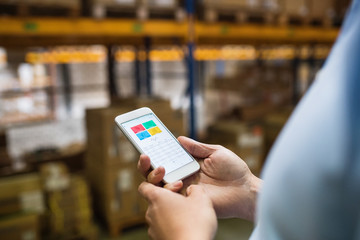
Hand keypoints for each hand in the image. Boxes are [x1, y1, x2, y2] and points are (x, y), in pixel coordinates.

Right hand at [138, 136, 261, 220]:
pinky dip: (168, 189)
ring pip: (158, 184)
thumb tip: (179, 139)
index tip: (146, 141)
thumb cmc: (234, 170)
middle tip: (145, 155)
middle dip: (146, 164)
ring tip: (162, 168)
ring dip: (155, 175)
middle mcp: (183, 176)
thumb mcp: (216, 152)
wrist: (245, 190)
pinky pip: (170, 197)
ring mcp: (184, 189)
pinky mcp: (187, 201)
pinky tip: (177, 182)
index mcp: (188, 163)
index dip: (155, 150)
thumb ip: (198, 147)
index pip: (167, 156)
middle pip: (157, 171)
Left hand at [138, 182, 216, 239]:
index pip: (144, 186)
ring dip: (170, 213)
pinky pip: (163, 228)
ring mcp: (153, 228)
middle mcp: (151, 212)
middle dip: (168, 199)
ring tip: (187, 216)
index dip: (153, 182)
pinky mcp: (158, 239)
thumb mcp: (201, 199)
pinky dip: (171, 226)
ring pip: (159, 215)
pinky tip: (185, 228)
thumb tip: (192, 189)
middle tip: (185, 199)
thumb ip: (195, 189)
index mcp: (157, 197)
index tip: (167, 183)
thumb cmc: (194, 224)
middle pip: (155, 201)